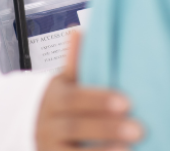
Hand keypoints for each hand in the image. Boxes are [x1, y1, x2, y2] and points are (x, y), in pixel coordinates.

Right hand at [35, 28, 143, 149]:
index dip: (98, 100)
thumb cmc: (59, 103)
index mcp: (53, 97)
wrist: (31, 129)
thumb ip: (74, 62)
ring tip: (130, 149)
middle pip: (75, 126)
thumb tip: (77, 31)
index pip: (73, 99)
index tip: (126, 102)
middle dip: (107, 128)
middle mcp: (48, 124)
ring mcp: (50, 147)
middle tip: (139, 129)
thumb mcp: (63, 83)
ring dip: (103, 150)